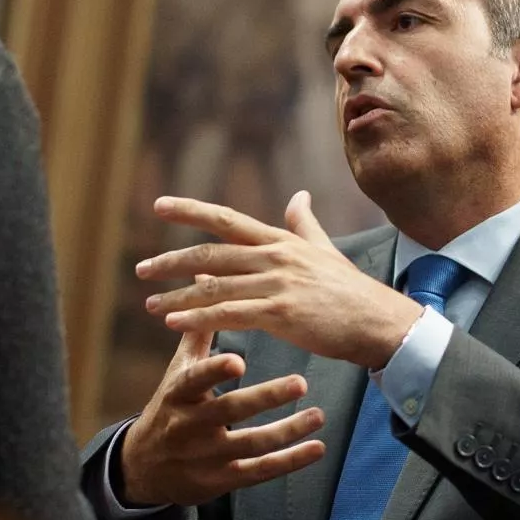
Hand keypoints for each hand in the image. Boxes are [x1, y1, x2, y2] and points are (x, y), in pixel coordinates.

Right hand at [119, 328, 325, 506]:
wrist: (145, 467)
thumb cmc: (171, 405)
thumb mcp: (179, 370)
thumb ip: (198, 329)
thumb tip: (204, 276)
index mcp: (179, 393)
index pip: (195, 379)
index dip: (215, 370)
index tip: (239, 358)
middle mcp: (190, 426)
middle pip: (230, 411)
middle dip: (265, 398)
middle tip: (301, 381)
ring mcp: (206, 456)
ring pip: (251, 444)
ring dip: (288, 431)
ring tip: (319, 414)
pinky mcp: (221, 481)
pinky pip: (259, 471)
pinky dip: (290, 461)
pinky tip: (317, 448)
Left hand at [138, 191, 423, 369]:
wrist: (377, 321)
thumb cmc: (350, 290)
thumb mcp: (325, 249)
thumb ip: (305, 223)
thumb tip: (298, 196)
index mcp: (280, 241)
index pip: (226, 219)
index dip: (191, 210)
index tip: (158, 205)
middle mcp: (275, 257)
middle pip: (211, 253)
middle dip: (172, 261)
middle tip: (142, 269)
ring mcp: (277, 284)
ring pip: (215, 286)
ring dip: (178, 296)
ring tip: (151, 304)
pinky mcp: (281, 313)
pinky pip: (230, 313)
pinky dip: (199, 318)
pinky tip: (175, 323)